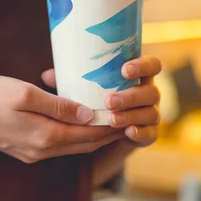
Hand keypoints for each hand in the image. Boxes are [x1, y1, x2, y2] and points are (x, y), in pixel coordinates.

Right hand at [0, 75, 123, 163]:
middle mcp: (43, 150)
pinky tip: (81, 122)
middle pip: (86, 144)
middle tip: (128, 117)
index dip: (112, 125)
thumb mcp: (26, 95)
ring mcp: (34, 152)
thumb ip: (60, 106)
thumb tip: (89, 114)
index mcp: (46, 136)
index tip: (130, 113)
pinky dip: (76, 135)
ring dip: (94, 135)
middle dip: (109, 132)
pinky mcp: (26, 149)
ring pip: (74, 146)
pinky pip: (60, 145)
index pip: (90, 134)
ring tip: (111, 119)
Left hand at [42, 55, 161, 147]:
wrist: (106, 132)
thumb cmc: (95, 99)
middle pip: (151, 92)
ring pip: (150, 113)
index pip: (152, 65)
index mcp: (138, 76)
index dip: (143, 65)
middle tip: (109, 101)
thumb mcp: (84, 88)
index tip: (123, 70)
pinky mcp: (149, 134)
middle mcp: (148, 94)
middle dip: (131, 96)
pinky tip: (128, 132)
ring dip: (132, 115)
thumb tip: (48, 76)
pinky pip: (150, 134)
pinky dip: (140, 133)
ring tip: (112, 119)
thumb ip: (71, 81)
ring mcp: (151, 114)